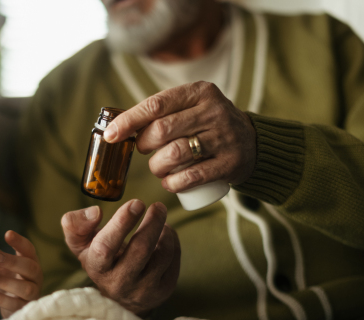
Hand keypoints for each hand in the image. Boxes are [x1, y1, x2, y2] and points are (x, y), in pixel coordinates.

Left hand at [0, 230, 42, 317]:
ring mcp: (32, 293)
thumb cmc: (8, 278)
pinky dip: (1, 299)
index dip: (20, 242)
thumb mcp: (2, 264)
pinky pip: (15, 304)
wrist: (13, 304)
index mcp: (31, 262)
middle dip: (13, 262)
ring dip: (7, 282)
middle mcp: (36, 277)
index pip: (30, 249)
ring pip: (25, 288)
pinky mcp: (24, 307)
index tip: (7, 234)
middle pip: (31, 267)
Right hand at [61, 200, 180, 315]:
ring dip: (164, 231)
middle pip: (141, 249)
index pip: (106, 247)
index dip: (122, 222)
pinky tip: (164, 234)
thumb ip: (75, 224)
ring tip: (160, 219)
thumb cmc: (100, 260)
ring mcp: (144, 290)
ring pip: (162, 254)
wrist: (120, 295)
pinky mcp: (163, 290)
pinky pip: (174, 260)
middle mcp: (120, 283)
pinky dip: (172, 241)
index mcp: (97, 268)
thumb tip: (95, 212)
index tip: (136, 203)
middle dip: (152, 223)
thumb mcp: (80, 244)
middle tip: (158, 206)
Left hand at [103, 81, 256, 191]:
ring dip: (157, 167)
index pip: (156, 105)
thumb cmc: (208, 125)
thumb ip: (162, 110)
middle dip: (144, 145)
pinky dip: (173, 183)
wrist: (253, 143)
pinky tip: (168, 184)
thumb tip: (118, 125)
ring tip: (158, 168)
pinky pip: (192, 176)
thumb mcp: (192, 106)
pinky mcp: (230, 163)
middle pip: (162, 130)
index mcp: (199, 92)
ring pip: (175, 154)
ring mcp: (224, 138)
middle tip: (145, 150)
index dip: (129, 121)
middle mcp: (214, 111)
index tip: (110, 135)